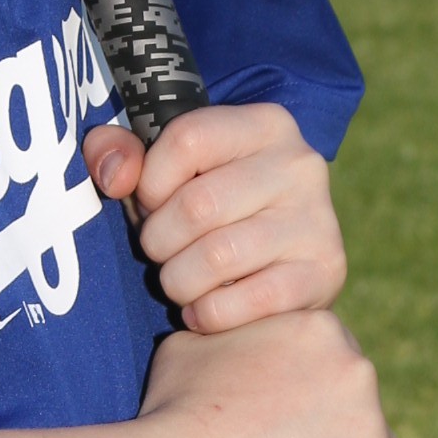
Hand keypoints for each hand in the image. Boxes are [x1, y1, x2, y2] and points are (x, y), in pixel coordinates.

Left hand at [85, 101, 345, 334]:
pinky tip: (204, 308)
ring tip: (180, 280)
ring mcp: (318, 219)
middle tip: (162, 251)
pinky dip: (208, 314)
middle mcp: (300, 164)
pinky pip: (246, 302)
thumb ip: (117, 153)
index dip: (150, 180)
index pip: (186, 140)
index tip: (151, 203)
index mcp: (264, 124)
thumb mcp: (164, 168)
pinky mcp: (323, 273)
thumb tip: (114, 176)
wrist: (280, 266)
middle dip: (159, 240)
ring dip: (179, 281)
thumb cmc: (210, 209)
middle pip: (197, 204)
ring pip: (217, 257)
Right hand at [140, 310, 410, 437]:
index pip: (334, 369)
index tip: (278, 428)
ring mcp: (371, 422)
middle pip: (360, 411)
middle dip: (330, 437)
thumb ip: (233, 342)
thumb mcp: (194, 346)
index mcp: (319, 328)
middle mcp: (356, 366)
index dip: (307, 403)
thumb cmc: (171, 411)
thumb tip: (229, 349)